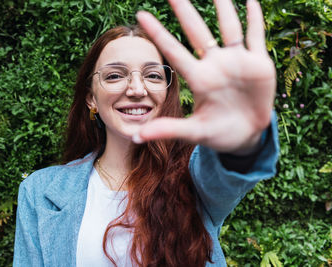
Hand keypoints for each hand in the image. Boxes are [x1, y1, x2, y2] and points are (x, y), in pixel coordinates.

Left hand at [134, 0, 275, 153]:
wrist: (246, 136)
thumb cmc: (218, 133)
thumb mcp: (193, 132)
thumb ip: (167, 130)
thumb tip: (136, 137)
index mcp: (199, 79)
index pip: (174, 51)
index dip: (158, 33)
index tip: (140, 14)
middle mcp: (215, 65)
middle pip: (197, 32)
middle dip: (185, 11)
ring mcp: (237, 62)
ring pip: (229, 27)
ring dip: (223, 7)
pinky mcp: (259, 64)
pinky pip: (256, 36)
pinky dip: (255, 18)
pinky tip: (250, 1)